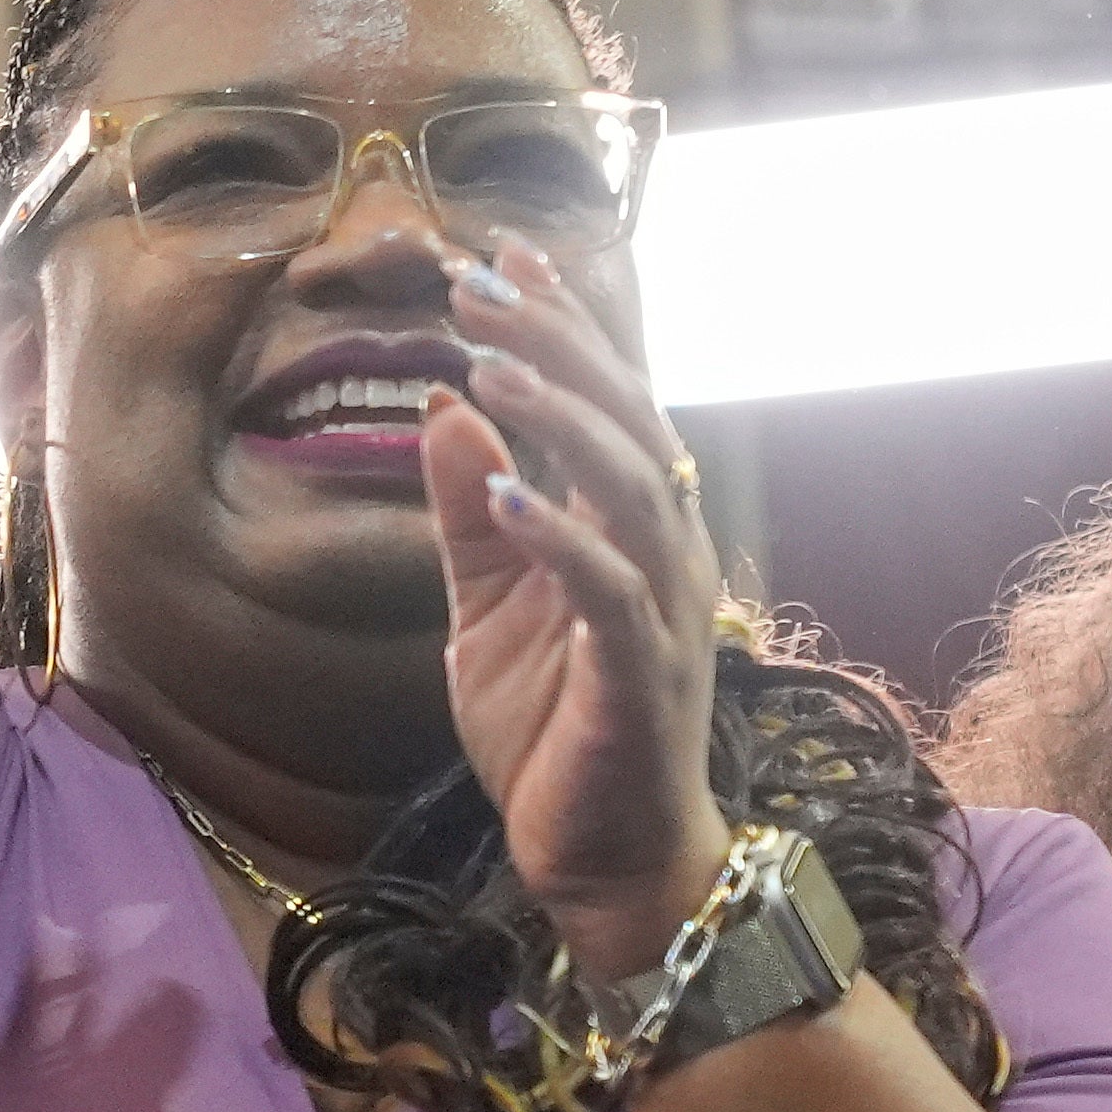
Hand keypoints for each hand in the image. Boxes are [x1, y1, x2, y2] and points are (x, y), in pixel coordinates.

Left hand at [425, 239, 728, 982]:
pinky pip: (610, 589)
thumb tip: (447, 407)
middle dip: (557, 344)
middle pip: (625, 418)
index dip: (560, 324)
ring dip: (562, 419)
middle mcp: (665, 551)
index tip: (497, 253)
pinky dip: (560, 536)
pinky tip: (505, 492)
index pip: (602, 401)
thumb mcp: (486, 605)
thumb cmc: (554, 727)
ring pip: (632, 485)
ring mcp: (664, 609)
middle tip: (480, 280)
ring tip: (492, 361)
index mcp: (628, 526)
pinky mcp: (642, 673)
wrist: (603, 857)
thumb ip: (470, 510)